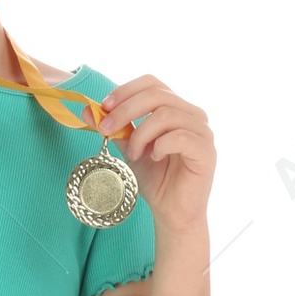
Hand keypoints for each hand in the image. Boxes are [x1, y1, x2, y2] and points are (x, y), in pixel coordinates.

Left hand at [93, 76, 213, 235]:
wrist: (172, 212)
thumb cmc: (156, 179)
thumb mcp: (129, 148)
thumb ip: (115, 128)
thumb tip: (88, 110)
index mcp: (176, 108)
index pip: (152, 83)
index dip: (126, 90)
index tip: (103, 107)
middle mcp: (193, 114)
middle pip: (157, 95)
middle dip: (125, 110)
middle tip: (105, 129)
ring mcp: (203, 131)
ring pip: (166, 114)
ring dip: (141, 134)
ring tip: (133, 154)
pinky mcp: (206, 151)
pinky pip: (180, 137)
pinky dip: (160, 146)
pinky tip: (154, 158)